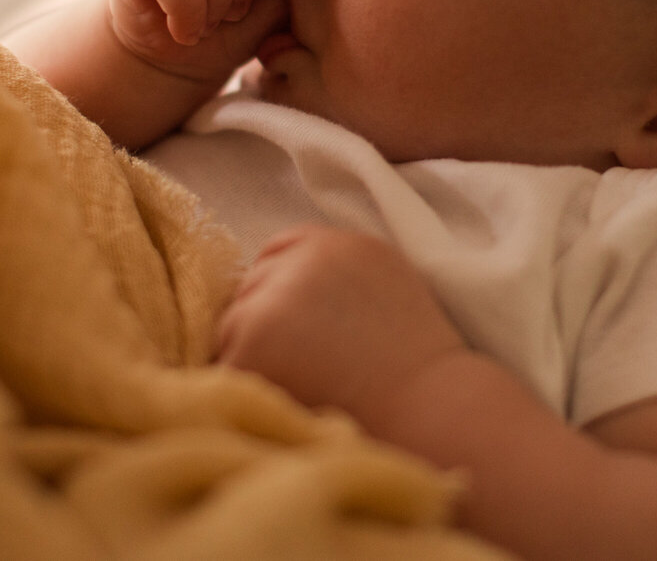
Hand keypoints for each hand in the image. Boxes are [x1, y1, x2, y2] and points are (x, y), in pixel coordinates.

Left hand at [214, 225, 466, 425]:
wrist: (430, 411)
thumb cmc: (415, 365)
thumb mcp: (387, 286)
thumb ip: (335, 274)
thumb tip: (282, 281)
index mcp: (338, 244)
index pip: (279, 250)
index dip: (281, 288)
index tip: (297, 328)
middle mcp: (303, 261)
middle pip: (251, 287)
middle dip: (265, 323)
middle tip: (306, 367)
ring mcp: (274, 298)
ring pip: (232, 327)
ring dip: (251, 357)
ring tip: (302, 386)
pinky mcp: (252, 341)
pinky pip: (226, 367)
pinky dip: (246, 389)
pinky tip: (287, 403)